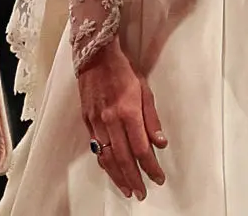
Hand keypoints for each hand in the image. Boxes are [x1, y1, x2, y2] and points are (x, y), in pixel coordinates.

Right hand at [78, 38, 166, 200]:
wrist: (95, 54)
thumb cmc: (122, 68)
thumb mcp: (144, 88)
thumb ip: (151, 118)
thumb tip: (160, 142)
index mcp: (128, 111)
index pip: (141, 148)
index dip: (151, 167)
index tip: (158, 178)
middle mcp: (111, 119)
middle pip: (123, 158)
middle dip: (134, 179)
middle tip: (142, 193)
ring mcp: (96, 121)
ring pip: (107, 156)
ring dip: (117, 176)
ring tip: (127, 189)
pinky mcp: (87, 119)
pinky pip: (95, 147)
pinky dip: (103, 162)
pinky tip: (110, 169)